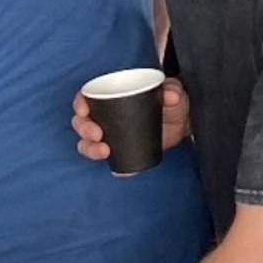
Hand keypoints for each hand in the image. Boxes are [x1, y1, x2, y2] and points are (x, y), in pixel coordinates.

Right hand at [72, 77, 190, 161]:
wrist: (183, 123)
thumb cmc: (172, 103)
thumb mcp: (174, 94)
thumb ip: (173, 91)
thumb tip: (170, 95)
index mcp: (112, 96)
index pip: (87, 98)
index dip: (80, 104)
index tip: (84, 110)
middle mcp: (106, 116)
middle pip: (82, 122)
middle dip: (84, 130)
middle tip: (97, 134)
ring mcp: (112, 135)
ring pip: (89, 143)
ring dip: (90, 149)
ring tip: (104, 151)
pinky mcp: (122, 151)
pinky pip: (112, 162)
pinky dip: (113, 167)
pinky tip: (117, 171)